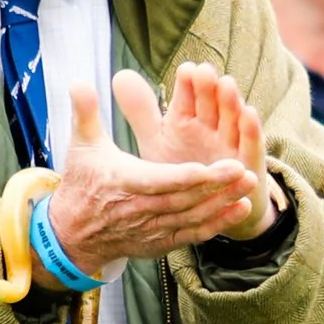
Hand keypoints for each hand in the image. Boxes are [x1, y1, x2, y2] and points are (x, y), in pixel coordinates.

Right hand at [46, 84, 265, 279]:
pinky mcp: (162, 242)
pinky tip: (240, 208)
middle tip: (242, 168)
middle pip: (183, 199)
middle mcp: (140, 209)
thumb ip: (85, 113)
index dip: (182, 176)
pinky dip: (218, 224)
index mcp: (123, 182)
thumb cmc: (83, 182)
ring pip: (193, 216)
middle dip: (214, 185)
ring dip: (223, 201)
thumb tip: (78, 81)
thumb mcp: (81, 146)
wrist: (74, 232)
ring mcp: (153, 228)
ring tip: (250, 182)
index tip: (206, 166)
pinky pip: (194, 234)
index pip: (157, 180)